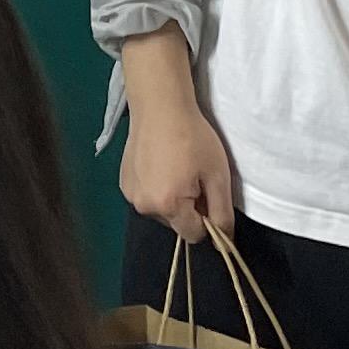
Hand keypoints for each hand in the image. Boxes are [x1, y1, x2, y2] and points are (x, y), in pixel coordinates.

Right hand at [118, 93, 238, 242]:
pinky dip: (156, 188)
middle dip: (188, 208)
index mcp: (168, 206)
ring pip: (161, 211)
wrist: (160, 106)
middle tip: (193, 176)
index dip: (207, 219)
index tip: (208, 193)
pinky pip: (147, 197)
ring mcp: (130, 195)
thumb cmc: (193, 137)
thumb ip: (222, 213)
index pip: (194, 235)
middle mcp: (144, 206)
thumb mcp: (218, 175)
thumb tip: (225, 243)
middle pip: (176, 223)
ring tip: (176, 167)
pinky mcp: (124, 183)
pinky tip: (160, 164)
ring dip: (171, 199)